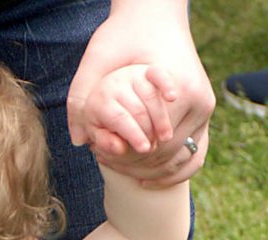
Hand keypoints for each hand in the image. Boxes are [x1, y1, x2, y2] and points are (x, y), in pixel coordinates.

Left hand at [66, 0, 214, 186]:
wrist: (155, 13)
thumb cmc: (124, 34)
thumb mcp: (98, 59)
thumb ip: (82, 96)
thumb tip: (77, 140)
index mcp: (181, 93)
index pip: (151, 147)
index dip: (123, 157)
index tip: (100, 155)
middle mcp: (200, 102)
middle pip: (166, 156)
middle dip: (135, 166)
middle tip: (106, 163)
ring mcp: (206, 108)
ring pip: (179, 160)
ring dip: (152, 172)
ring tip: (122, 169)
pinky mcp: (204, 110)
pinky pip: (193, 154)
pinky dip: (171, 171)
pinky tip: (145, 178)